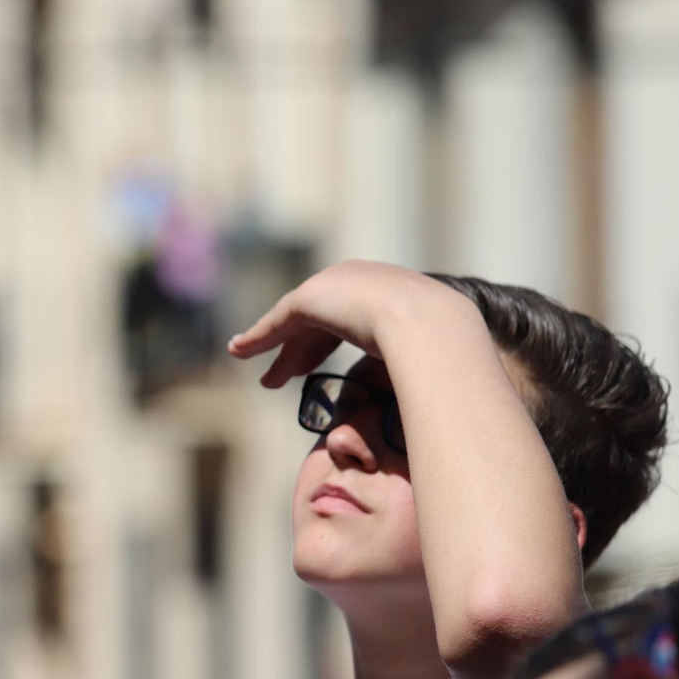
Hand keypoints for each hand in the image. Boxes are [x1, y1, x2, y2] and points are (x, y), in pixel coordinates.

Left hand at [228, 261, 466, 387]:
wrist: (428, 323)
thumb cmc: (439, 350)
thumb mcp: (426, 358)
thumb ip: (415, 369)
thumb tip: (430, 398)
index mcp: (387, 290)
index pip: (346, 318)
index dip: (323, 344)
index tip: (308, 368)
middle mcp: (358, 280)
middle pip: (316, 321)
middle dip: (296, 351)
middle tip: (278, 378)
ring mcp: (334, 284)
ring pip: (292, 322)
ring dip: (272, 347)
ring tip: (263, 378)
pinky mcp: (311, 296)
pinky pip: (277, 321)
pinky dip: (259, 337)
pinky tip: (239, 351)